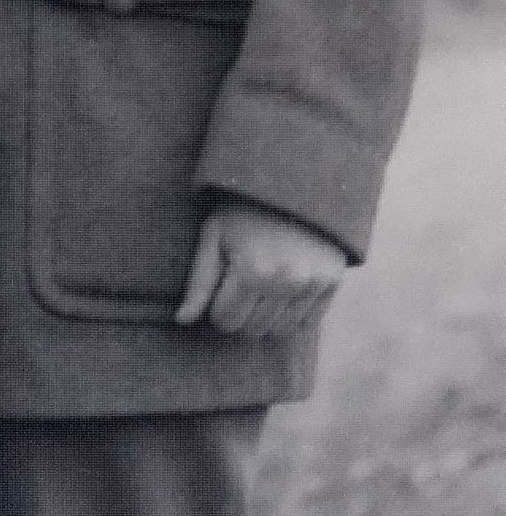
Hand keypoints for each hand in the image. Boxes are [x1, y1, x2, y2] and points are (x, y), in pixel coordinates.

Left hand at [175, 199, 348, 336]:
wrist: (293, 184)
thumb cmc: (243, 212)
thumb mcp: (213, 238)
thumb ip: (199, 284)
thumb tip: (182, 321)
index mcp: (253, 271)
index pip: (226, 322)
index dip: (217, 308)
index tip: (221, 288)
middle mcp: (287, 281)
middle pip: (252, 330)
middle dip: (241, 314)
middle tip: (241, 286)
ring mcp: (314, 284)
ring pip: (280, 332)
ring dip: (265, 318)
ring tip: (261, 287)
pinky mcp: (332, 283)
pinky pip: (308, 324)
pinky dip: (292, 316)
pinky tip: (283, 293)